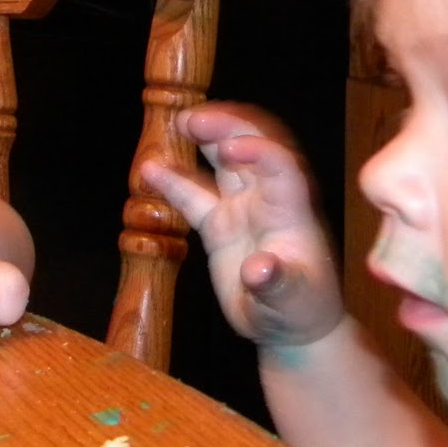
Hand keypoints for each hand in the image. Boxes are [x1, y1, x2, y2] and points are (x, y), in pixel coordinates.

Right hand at [140, 102, 342, 350]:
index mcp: (291, 212)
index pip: (280, 168)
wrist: (289, 327)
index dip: (258, 152)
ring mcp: (242, 208)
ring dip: (204, 139)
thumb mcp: (292, 303)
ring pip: (223, 161)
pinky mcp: (219, 223)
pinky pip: (195, 194)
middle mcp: (267, 200)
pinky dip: (173, 180)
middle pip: (251, 149)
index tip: (230, 149)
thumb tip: (257, 269)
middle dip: (227, 128)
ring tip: (176, 124)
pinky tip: (149, 169)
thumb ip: (275, 283)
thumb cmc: (299, 312)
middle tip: (192, 119)